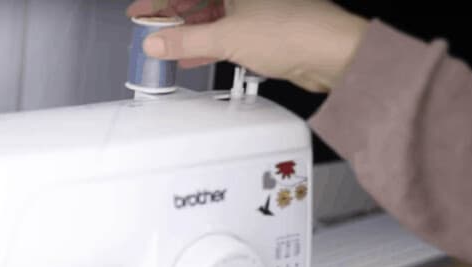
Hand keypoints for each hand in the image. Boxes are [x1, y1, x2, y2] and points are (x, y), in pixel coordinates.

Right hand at [127, 0, 368, 91]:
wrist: (331, 53)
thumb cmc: (295, 30)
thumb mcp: (226, 37)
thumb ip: (185, 40)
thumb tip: (156, 41)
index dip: (160, 1)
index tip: (140, 13)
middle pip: (199, 0)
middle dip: (172, 16)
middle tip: (149, 30)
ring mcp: (256, 9)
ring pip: (212, 17)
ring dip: (187, 32)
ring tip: (165, 46)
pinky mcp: (263, 30)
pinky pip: (225, 33)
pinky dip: (205, 44)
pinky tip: (191, 56)